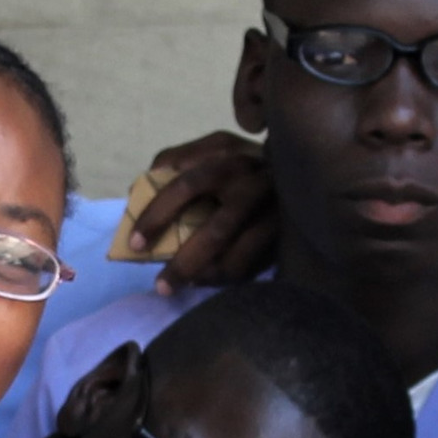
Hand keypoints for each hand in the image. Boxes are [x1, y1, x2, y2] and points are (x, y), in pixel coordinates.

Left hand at [131, 130, 278, 292]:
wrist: (302, 160)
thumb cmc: (240, 160)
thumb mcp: (209, 149)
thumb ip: (173, 162)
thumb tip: (135, 193)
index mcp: (227, 156)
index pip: (186, 185)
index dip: (157, 216)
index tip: (135, 244)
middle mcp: (254, 181)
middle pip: (216, 231)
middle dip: (185, 263)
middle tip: (161, 285)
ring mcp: (276, 210)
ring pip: (241, 255)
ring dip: (209, 276)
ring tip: (185, 288)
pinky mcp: (288, 233)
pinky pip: (257, 264)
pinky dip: (231, 277)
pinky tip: (210, 280)